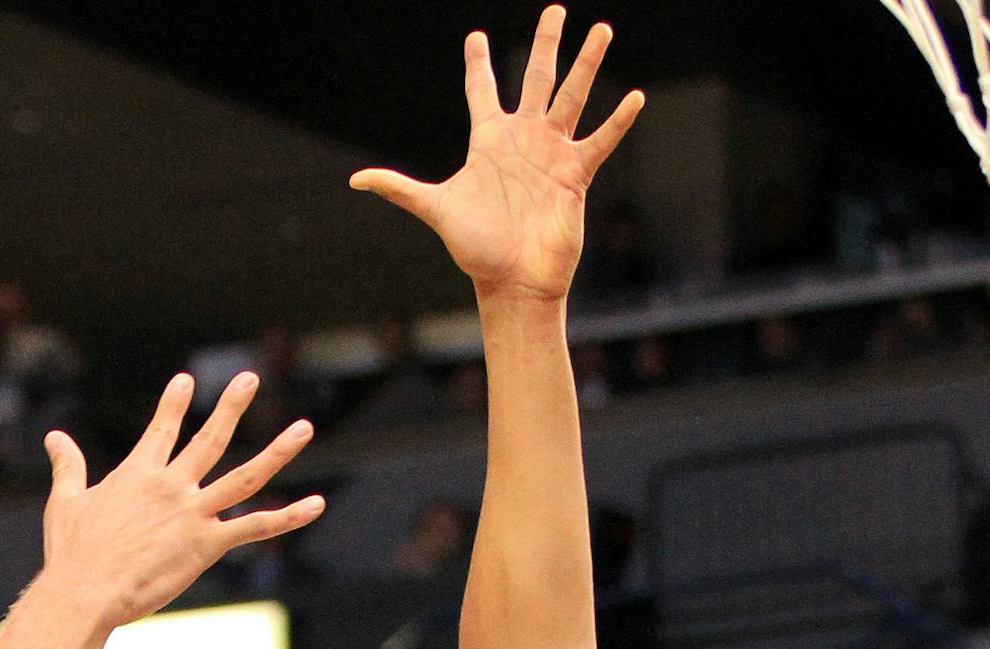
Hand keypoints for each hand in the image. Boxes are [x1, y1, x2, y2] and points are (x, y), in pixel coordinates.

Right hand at [37, 371, 321, 629]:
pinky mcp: (207, 544)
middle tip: (249, 379)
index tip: (186, 380)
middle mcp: (171, 485)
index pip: (161, 428)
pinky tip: (315, 505)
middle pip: (210, 438)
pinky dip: (288, 517)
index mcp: (138, 473)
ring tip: (303, 428)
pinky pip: (256, 527)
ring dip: (278, 451)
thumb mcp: (66, 502)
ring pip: (246, 476)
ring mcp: (193, 513)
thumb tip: (55, 437)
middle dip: (232, 406)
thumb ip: (68, 466)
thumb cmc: (72, 552)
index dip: (173, 403)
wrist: (84, 591)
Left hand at [350, 10, 643, 301]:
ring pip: (572, 96)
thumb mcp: (435, 209)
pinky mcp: (575, 174)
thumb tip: (355, 180)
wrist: (512, 280)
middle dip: (546, 44)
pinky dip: (618, 121)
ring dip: (587, 64)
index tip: (475, 36)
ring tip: (603, 30)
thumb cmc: (475, 248)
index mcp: (488, 141)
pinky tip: (634, 96)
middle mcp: (523, 140)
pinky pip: (600, 140)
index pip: (481, 91)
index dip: (478, 64)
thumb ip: (400, 188)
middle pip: (536, 79)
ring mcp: (552, 153)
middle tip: (555, 9)